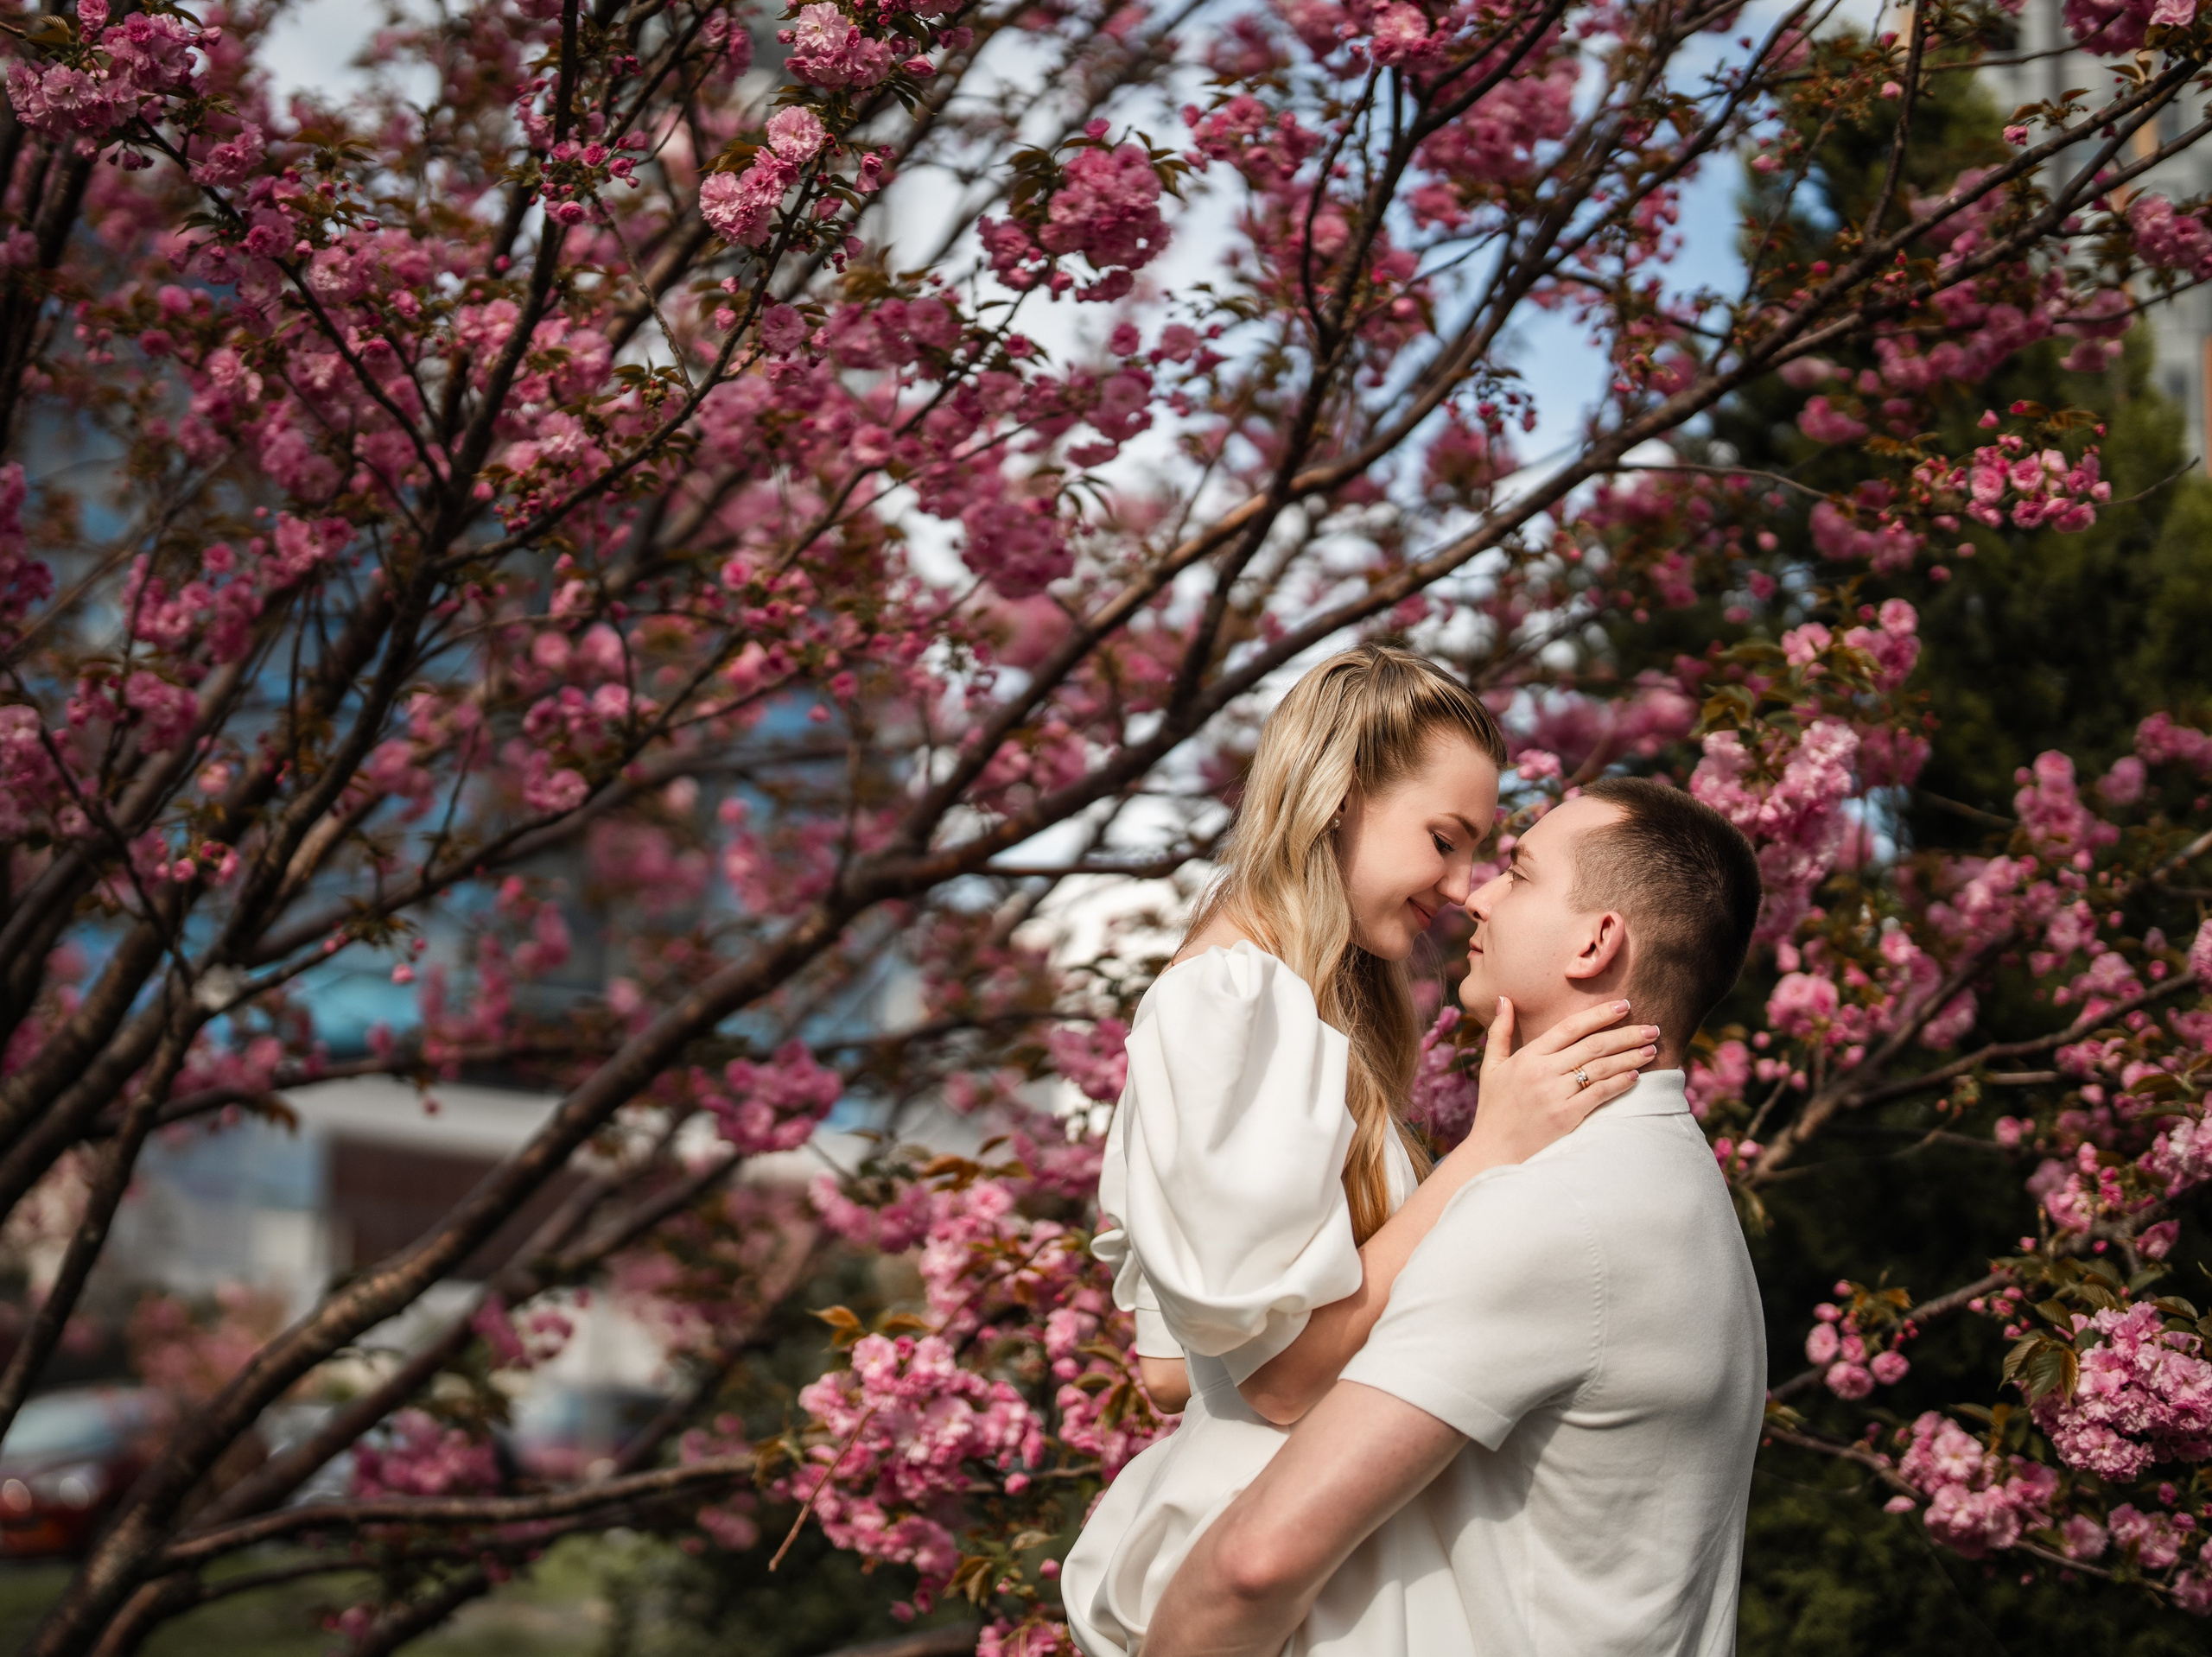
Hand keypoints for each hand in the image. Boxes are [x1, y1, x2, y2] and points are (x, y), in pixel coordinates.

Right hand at [1446, 997, 1657, 1175]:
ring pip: (1601, 1068)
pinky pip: (1599, 1094)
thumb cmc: (1493, 1109)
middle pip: (1593, 1045)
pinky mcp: (1566, 1117)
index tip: (1623, 1006)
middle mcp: (1542, 1071)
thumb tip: (1506, 999)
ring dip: (1630, 1056)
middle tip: (1652, 1027)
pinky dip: (1620, 1083)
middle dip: (1626, 1034)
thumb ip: (1499, 1032)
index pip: (1570, 1027)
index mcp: (1528, 1056)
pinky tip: (1635, 1075)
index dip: (1599, 1015)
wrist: (1493, 1151)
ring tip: (1651, 1050)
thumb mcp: (1492, 1067)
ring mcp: (1555, 1094)